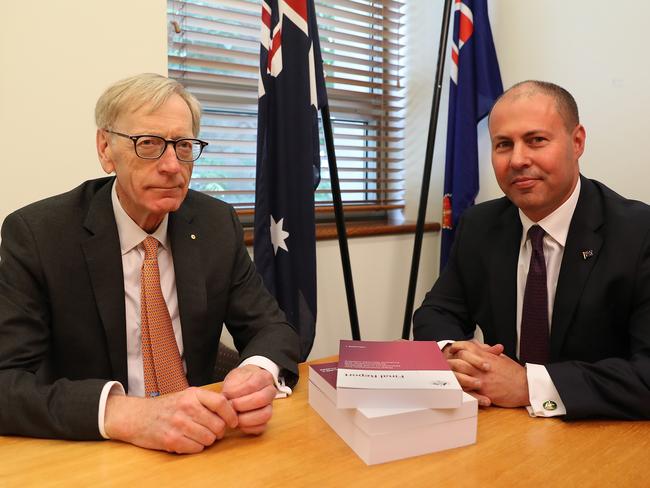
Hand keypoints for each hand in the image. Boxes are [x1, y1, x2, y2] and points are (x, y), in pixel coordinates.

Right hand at [104, 387, 237, 453]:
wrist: (137, 417)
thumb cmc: (165, 407)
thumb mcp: (186, 395)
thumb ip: (206, 400)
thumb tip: (231, 409)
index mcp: (192, 394)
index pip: (221, 403)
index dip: (231, 415)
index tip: (233, 422)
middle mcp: (186, 407)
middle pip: (218, 425)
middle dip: (218, 432)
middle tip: (212, 431)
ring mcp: (178, 424)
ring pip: (209, 439)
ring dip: (207, 440)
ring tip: (198, 435)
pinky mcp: (171, 440)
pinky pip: (196, 448)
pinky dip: (196, 447)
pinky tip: (189, 441)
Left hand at [222, 365, 276, 434]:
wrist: (245, 385)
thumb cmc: (240, 382)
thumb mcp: (234, 378)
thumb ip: (231, 388)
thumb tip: (226, 401)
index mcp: (264, 377)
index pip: (253, 385)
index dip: (238, 392)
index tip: (227, 395)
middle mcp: (270, 392)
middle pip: (262, 399)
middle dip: (243, 405)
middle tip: (231, 406)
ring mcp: (270, 406)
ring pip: (265, 415)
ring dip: (246, 418)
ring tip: (234, 416)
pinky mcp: (266, 419)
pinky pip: (262, 427)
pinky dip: (249, 428)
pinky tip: (239, 423)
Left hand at [446, 341, 528, 407]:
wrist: (525, 386)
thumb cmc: (514, 373)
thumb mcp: (501, 358)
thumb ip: (488, 351)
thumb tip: (478, 346)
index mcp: (486, 356)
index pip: (466, 346)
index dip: (457, 346)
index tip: (453, 349)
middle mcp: (481, 366)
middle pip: (459, 359)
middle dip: (450, 360)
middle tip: (445, 363)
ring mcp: (481, 378)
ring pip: (460, 374)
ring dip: (452, 374)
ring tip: (447, 375)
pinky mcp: (483, 391)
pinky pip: (466, 389)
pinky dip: (460, 388)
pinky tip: (456, 387)